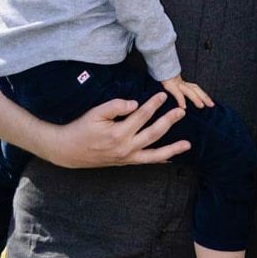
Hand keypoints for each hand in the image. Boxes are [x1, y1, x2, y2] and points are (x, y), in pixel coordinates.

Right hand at [44, 90, 191, 168]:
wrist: (69, 151)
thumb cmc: (82, 128)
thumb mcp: (94, 113)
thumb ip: (114, 106)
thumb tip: (134, 103)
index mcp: (118, 133)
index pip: (141, 115)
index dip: (153, 104)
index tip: (163, 94)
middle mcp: (125, 148)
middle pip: (153, 133)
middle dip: (169, 121)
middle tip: (181, 111)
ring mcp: (127, 158)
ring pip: (154, 154)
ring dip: (172, 148)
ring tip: (188, 144)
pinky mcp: (126, 163)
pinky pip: (147, 162)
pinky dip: (160, 160)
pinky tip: (172, 158)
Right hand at [163, 75, 212, 109]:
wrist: (157, 67)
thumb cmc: (162, 78)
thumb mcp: (171, 86)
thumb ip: (177, 92)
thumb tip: (182, 104)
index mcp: (183, 84)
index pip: (196, 89)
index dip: (204, 95)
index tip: (211, 103)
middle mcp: (182, 84)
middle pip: (196, 89)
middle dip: (204, 97)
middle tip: (211, 105)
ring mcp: (176, 84)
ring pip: (189, 91)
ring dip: (196, 98)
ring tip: (201, 106)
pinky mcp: (170, 85)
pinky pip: (177, 93)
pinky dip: (181, 100)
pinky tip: (183, 107)